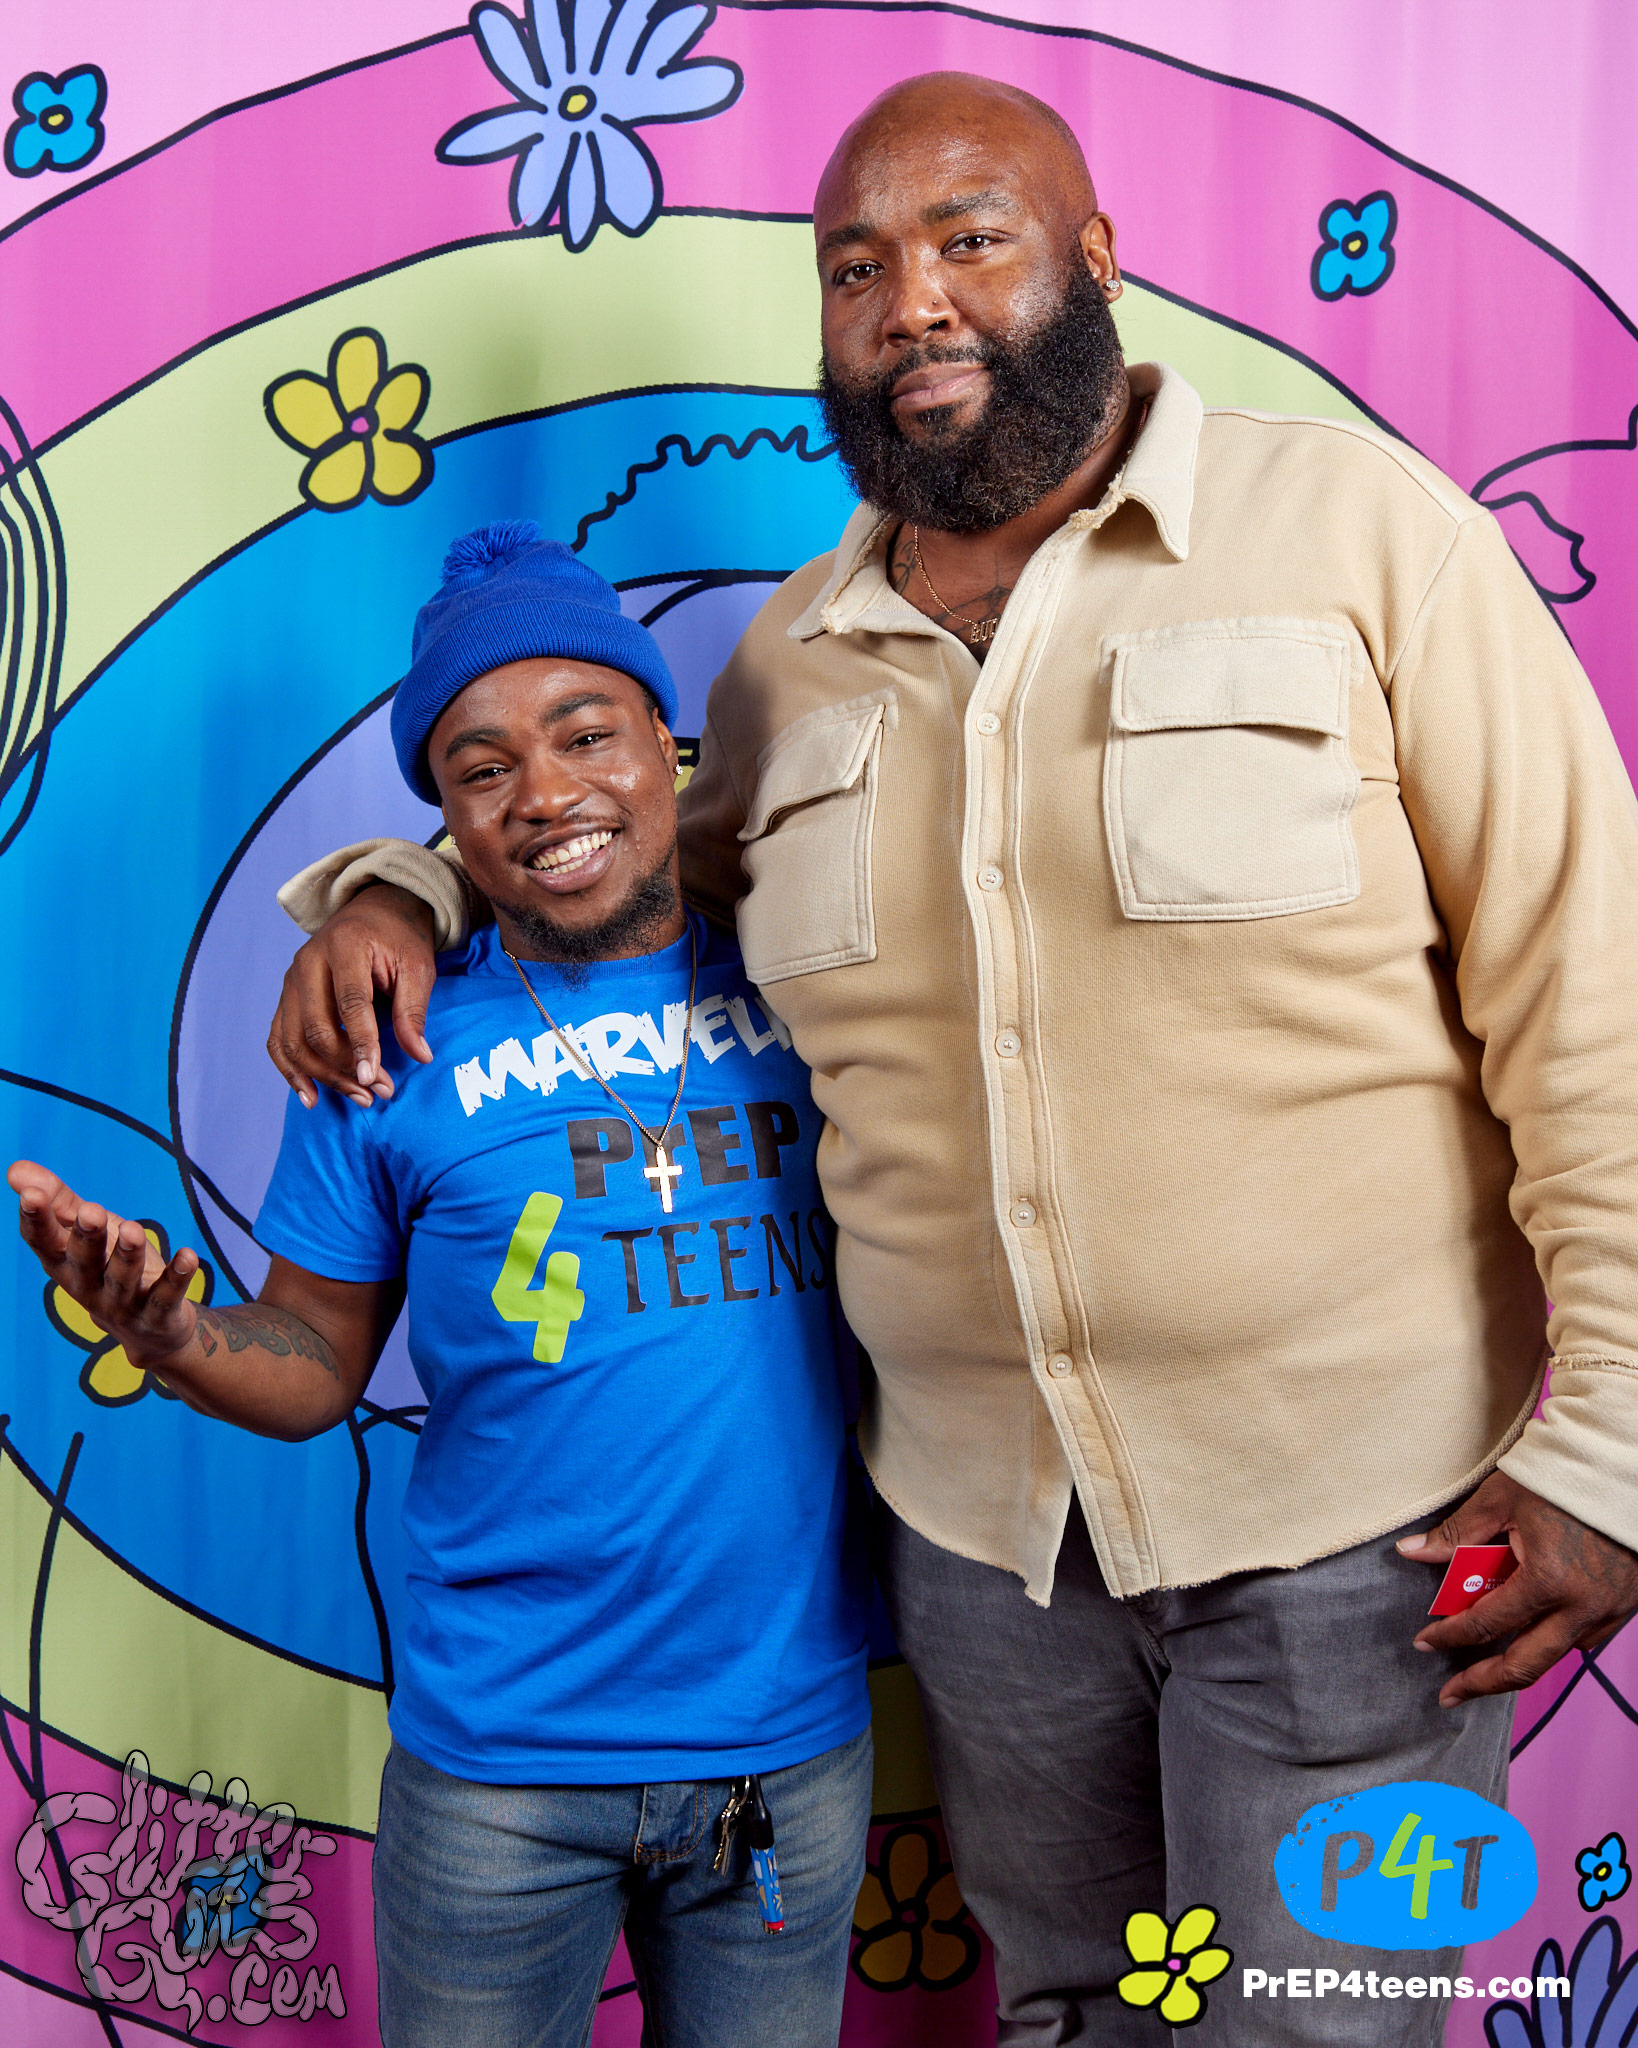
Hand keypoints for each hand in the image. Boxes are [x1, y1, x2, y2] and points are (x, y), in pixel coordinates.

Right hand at [9, 1160, 201, 1369]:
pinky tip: (188, 1256)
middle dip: (86, 1237)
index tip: (31, 1194)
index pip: (44, 1243)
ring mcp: (123, 1304)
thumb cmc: (109, 1266)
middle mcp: (88, 1286)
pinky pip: (167, 1296)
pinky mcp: (158, 1314)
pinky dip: (178, 1276)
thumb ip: (58, 1201)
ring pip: (123, 1279)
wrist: (149, 1330)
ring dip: (128, 1255)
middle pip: (84, 1261)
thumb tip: (15, 1169)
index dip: (36, 1220)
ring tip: (133, 1229)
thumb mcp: (86, 1231)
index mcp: (64, 1264)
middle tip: (91, 1211)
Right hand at [267, 884, 436, 1108]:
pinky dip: (291, 1070)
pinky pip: (278, 1040)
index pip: (350, 1003)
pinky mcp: (286, 996)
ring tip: (360, 1097)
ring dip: (324, 1075)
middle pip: (316, 1027)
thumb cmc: (399, 939)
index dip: (361, 1043)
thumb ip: (413, 1010)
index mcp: (344, 946)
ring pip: (294, 1040)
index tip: (373, 1077)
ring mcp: (291, 980)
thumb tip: (420, 1056)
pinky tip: (311, 1096)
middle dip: (346, 1066)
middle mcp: (308, 962)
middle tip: (380, 1090)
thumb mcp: (418, 967)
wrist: (374, 911)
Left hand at [1399, 1471, 1637, 1706]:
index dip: (1451, 1636)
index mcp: (1548, 1581)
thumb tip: (1410, 1551)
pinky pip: (1582, 1639)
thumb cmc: (1560, 1478)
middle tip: (1450, 1695)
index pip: (1487, 1624)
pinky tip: (1530, 1637)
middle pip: (1526, 1666)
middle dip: (1483, 1684)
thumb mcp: (1499, 1500)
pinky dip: (1552, 1642)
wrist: (1623, 1468)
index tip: (1425, 1643)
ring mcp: (1607, 1611)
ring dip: (1520, 1665)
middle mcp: (1581, 1608)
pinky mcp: (1623, 1607)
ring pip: (1557, 1656)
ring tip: (1484, 1671)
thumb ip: (1456, 1534)